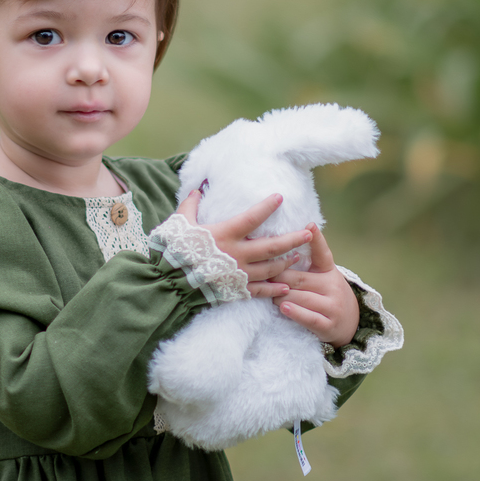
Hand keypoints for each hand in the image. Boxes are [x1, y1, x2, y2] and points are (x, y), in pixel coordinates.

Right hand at [174, 190, 311, 297]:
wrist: (170, 283)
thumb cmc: (174, 251)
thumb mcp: (180, 223)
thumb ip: (191, 206)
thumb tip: (196, 190)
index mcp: (225, 234)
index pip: (252, 217)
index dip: (267, 206)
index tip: (280, 198)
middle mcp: (237, 254)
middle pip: (272, 246)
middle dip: (293, 239)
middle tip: (309, 233)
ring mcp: (239, 274)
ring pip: (271, 269)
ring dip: (287, 262)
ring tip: (298, 256)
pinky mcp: (237, 290)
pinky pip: (261, 290)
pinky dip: (275, 289)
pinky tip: (286, 287)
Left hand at [271, 223, 360, 346]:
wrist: (349, 322)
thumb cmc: (326, 292)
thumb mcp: (322, 274)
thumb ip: (307, 260)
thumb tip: (288, 237)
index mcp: (329, 270)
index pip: (322, 253)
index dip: (316, 239)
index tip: (309, 225)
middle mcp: (333, 286)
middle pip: (299, 278)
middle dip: (279, 277)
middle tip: (261, 274)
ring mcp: (333, 306)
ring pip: (301, 297)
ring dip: (281, 295)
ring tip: (268, 293)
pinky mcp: (328, 325)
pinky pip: (309, 318)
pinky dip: (295, 312)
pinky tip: (283, 307)